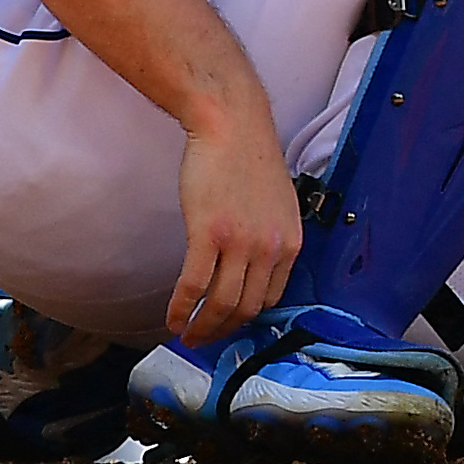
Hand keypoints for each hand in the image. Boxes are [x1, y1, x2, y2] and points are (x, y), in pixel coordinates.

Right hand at [167, 106, 307, 348]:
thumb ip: (271, 238)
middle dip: (223, 331)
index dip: (247, 319)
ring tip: (186, 335)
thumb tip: (253, 269)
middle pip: (247, 308)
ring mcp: (240, 242)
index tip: (230, 326)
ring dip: (201, 327)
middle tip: (203, 340)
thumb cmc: (249, 158)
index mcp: (290, 242)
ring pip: (221, 303)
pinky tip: (172, 318)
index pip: (271, 299)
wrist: (231, 124)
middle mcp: (270, 247)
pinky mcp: (209, 234)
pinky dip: (181, 308)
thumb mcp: (277, 205)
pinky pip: (194, 285)